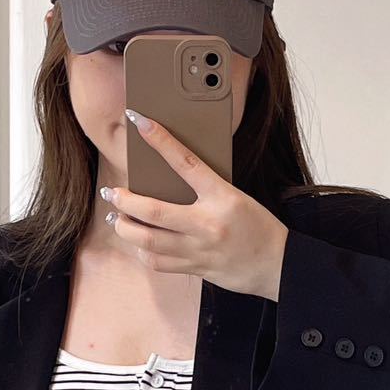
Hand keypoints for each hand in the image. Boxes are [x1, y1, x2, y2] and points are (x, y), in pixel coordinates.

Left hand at [102, 111, 288, 301]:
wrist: (277, 265)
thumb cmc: (258, 227)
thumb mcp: (236, 198)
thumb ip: (205, 190)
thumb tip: (168, 180)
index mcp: (222, 197)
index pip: (186, 162)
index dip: (160, 140)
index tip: (140, 121)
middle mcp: (208, 224)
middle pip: (153, 212)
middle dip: (125, 201)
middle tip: (113, 192)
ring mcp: (199, 250)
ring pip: (149, 241)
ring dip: (125, 228)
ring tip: (117, 218)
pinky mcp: (196, 268)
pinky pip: (158, 262)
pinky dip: (142, 250)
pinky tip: (139, 242)